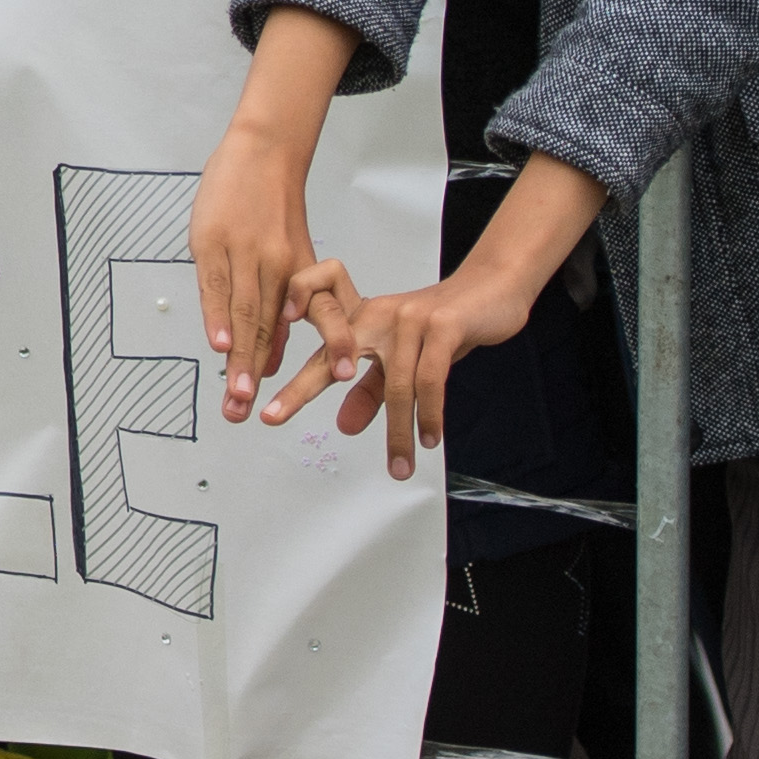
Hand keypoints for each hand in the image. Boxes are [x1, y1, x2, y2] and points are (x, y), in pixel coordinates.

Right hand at [189, 125, 321, 420]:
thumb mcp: (289, 254)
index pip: (288, 327)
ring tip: (232, 392)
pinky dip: (216, 315)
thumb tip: (267, 360)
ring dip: (236, 356)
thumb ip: (280, 306)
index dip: (280, 363)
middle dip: (250, 373)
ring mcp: (243, 252)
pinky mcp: (211, 238)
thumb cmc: (274, 207)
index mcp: (297, 273)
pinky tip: (218, 342)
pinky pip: (215, 285)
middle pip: (262, 328)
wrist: (264, 153)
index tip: (274, 399)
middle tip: (241, 410)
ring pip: (242, 312)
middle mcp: (275, 266)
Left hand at [261, 260, 543, 477]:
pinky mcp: (444, 325)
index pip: (317, 346)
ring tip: (399, 467)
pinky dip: (431, 413)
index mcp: (360, 319)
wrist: (491, 291)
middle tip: (272, 418)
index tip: (267, 398)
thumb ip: (371, 389)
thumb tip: (343, 426)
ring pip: (395, 384)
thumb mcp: (401, 358)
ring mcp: (409, 319)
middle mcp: (376, 316)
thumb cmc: (442, 326)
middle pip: (332, 355)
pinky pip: (431, 377)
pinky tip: (430, 438)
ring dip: (399, 431)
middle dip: (300, 389)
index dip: (289, 369)